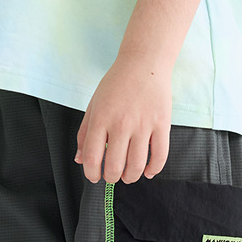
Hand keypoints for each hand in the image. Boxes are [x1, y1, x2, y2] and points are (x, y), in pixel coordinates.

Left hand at [75, 52, 171, 183]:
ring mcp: (143, 124)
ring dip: (130, 177)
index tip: (94, 177)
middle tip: (112, 176)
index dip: (91, 173)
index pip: (92, 157)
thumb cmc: (117, 84)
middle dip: (111, 178)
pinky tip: (147, 171)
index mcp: (101, 118)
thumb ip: (85, 133)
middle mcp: (121, 123)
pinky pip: (159, 156)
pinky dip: (153, 169)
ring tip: (128, 176)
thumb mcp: (94, 105)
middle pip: (114, 166)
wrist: (145, 63)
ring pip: (136, 165)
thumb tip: (80, 160)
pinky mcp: (162, 124)